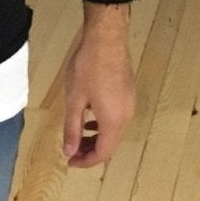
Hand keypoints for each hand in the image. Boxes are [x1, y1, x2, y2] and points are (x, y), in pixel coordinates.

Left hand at [62, 7, 134, 167]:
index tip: (69, 162)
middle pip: (110, 145)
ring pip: (114, 132)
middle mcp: (126, 116)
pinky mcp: (129, 94)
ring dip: (97, 139)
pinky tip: (90, 119)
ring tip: (78, 137)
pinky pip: (117, 119)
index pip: (102, 153)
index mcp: (113, 121)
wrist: (107, 38)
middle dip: (91, 152)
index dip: (86, 162)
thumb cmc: (87, 68)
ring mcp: (130, 104)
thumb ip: (72, 129)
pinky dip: (103, 126)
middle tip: (71, 152)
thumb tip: (70, 152)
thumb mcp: (74, 101)